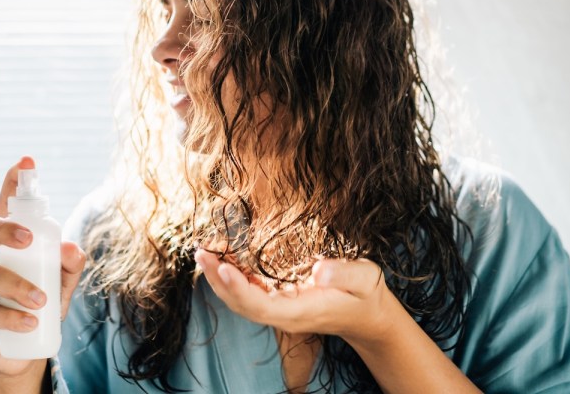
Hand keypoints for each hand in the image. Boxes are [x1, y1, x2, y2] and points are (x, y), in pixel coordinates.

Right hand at [0, 157, 86, 386]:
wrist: (23, 354)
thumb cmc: (40, 307)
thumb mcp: (62, 285)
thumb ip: (70, 265)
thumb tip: (71, 247)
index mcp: (5, 245)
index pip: (4, 207)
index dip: (12, 183)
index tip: (26, 161)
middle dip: (3, 228)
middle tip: (30, 238)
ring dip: (16, 285)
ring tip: (42, 300)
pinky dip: (11, 318)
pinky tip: (31, 322)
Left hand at [194, 248, 394, 345]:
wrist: (367, 316)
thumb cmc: (365, 294)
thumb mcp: (365, 279)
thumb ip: (345, 275)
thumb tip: (319, 270)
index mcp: (302, 311)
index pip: (262, 305)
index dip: (240, 289)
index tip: (224, 267)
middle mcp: (285, 315)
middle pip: (243, 305)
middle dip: (219, 281)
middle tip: (201, 253)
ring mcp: (279, 311)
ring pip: (241, 301)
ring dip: (219, 279)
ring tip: (203, 254)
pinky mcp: (277, 302)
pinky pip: (248, 294)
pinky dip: (230, 279)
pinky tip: (221, 260)